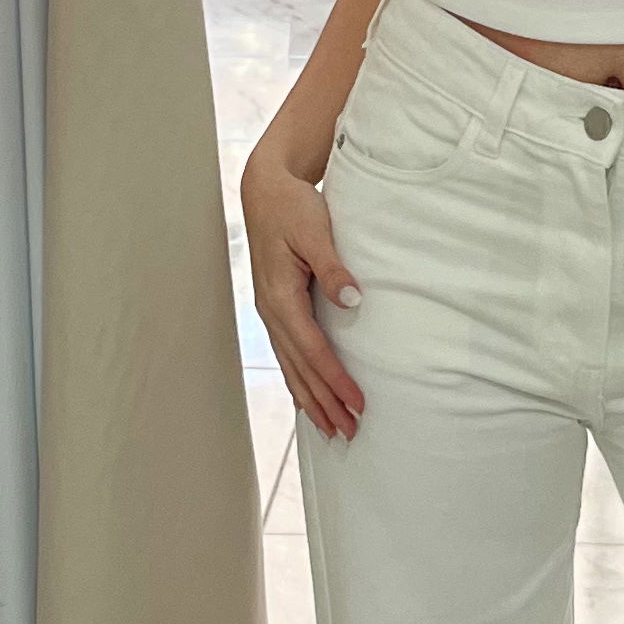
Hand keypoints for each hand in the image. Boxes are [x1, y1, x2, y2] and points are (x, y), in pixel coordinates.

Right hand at [240, 152, 365, 442]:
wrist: (266, 191)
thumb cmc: (292, 206)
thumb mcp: (315, 230)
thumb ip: (332, 266)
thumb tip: (351, 299)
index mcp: (280, 296)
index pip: (313, 349)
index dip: (335, 379)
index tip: (357, 403)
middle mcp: (271, 311)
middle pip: (300, 368)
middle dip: (324, 402)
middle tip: (349, 432)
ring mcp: (270, 312)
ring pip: (291, 367)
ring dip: (311, 399)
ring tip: (331, 428)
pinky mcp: (275, 308)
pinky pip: (287, 355)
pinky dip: (298, 380)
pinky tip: (308, 398)